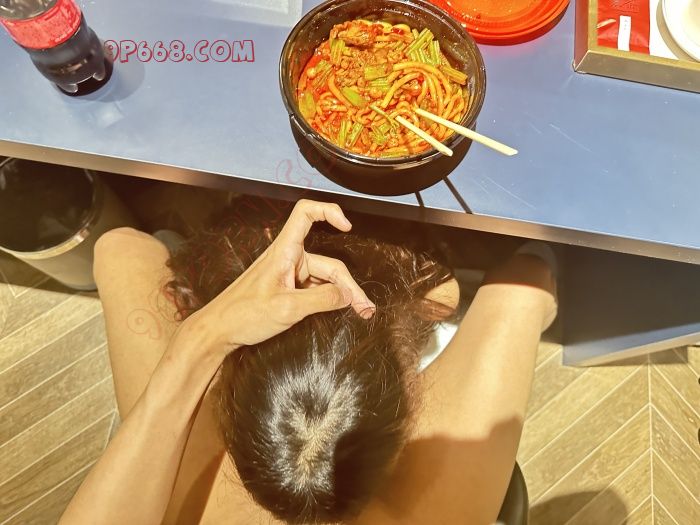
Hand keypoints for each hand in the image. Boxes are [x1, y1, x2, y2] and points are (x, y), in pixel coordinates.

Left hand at [185, 200, 375, 355]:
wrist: (219, 331)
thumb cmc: (244, 314)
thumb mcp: (287, 308)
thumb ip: (321, 300)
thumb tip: (347, 296)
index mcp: (284, 251)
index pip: (306, 213)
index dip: (329, 212)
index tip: (347, 227)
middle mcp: (288, 258)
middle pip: (328, 262)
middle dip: (349, 284)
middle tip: (364, 307)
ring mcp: (289, 274)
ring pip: (325, 278)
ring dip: (343, 294)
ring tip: (360, 312)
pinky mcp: (288, 288)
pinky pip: (315, 288)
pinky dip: (330, 299)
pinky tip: (341, 311)